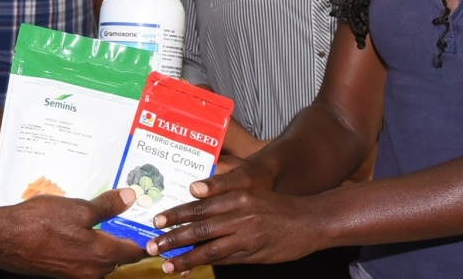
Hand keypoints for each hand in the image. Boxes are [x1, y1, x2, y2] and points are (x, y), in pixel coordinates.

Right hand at [0, 188, 145, 277]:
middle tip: (126, 217)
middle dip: (123, 239)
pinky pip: (83, 261)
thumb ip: (107, 206)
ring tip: (101, 220)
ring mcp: (76, 275)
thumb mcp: (78, 207)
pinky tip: (78, 230)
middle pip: (118, 257)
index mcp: (102, 256)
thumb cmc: (42, 222)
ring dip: (104, 243)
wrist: (5, 239)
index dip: (143, 238)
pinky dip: (87, 247)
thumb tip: (131, 198)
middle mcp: (92, 271)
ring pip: (100, 259)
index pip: (134, 252)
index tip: (149, 227)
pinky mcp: (61, 272)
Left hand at [144, 187, 317, 272]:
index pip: (200, 205)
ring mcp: (247, 237)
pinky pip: (225, 261)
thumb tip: (193, 193)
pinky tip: (191, 269)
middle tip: (153, 245)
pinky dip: (206, 265)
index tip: (156, 221)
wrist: (309, 221)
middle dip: (174, 238)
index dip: (176, 214)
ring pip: (210, 248)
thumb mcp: (250, 193)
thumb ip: (222, 195)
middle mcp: (240, 215)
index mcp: (237, 196)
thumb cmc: (276, 206)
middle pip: (200, 227)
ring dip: (186, 257)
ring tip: (167, 264)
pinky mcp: (253, 254)